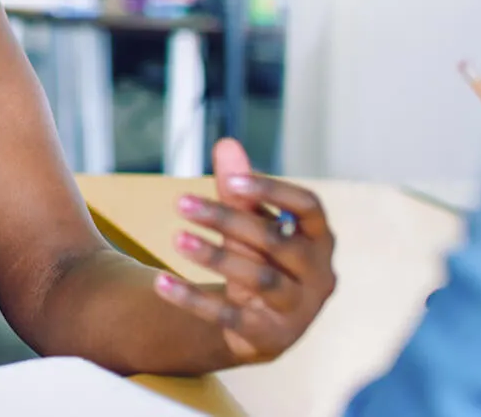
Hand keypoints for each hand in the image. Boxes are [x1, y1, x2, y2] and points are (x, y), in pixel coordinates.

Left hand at [152, 139, 337, 364]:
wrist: (264, 325)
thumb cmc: (262, 258)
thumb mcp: (251, 223)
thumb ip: (239, 188)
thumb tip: (226, 143)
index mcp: (319, 238)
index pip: (307, 207)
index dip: (272, 191)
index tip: (231, 179)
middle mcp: (318, 274)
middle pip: (276, 242)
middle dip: (228, 219)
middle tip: (180, 201)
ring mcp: (298, 309)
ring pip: (260, 280)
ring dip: (216, 257)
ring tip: (177, 238)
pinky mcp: (270, 337)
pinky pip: (229, 317)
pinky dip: (193, 299)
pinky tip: (161, 282)